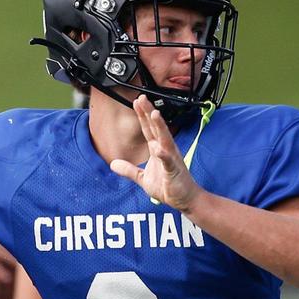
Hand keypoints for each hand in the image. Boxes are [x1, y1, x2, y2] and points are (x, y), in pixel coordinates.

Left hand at [109, 95, 202, 212]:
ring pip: (165, 140)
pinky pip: (169, 161)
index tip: (137, 101)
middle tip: (143, 98)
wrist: (185, 200)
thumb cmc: (168, 187)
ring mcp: (172, 159)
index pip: (148, 130)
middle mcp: (166, 150)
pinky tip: (158, 147)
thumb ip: (129, 170)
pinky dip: (164, 154)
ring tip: (154, 114)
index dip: (142, 116)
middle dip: (149, 113)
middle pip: (156, 129)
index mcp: (158, 150)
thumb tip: (113, 164)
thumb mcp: (143, 179)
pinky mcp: (174, 171)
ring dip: (160, 127)